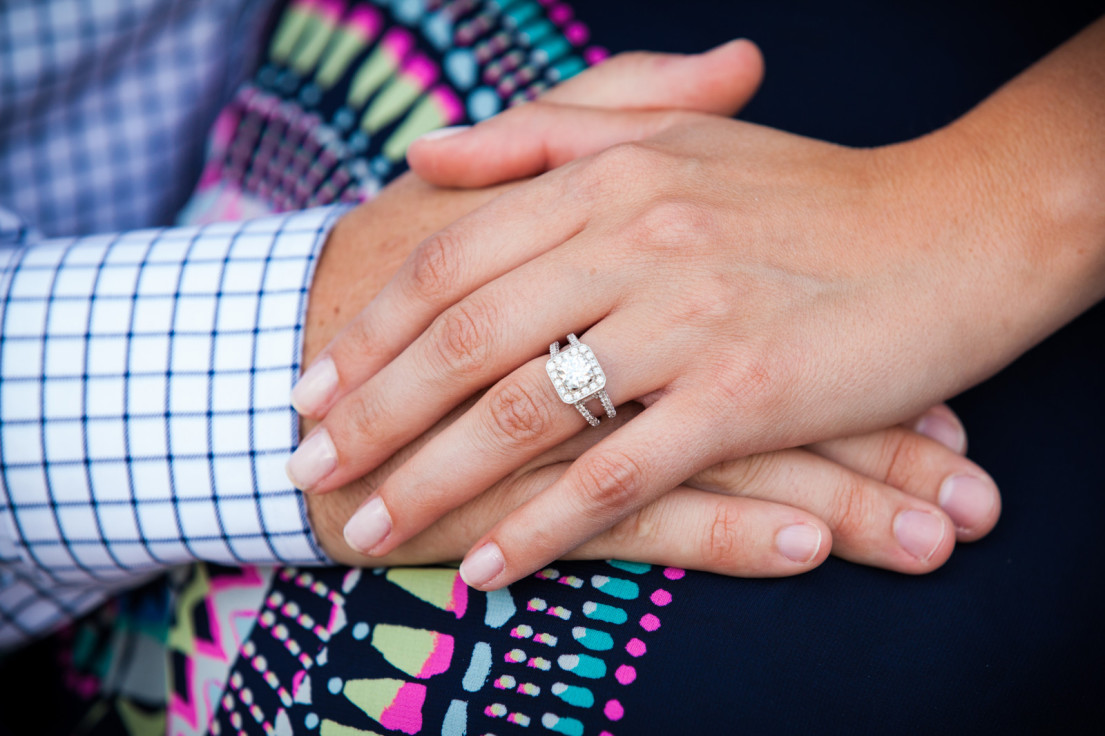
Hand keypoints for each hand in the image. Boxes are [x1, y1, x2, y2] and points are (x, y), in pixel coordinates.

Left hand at [296, 45, 1034, 586]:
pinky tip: (489, 564)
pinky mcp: (748, 395)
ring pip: (528, 409)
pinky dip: (546, 525)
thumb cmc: (808, 190)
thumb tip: (431, 153)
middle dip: (374, 411)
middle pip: (465, 337)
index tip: (311, 382)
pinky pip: (620, 472)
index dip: (372, 326)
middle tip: (306, 465)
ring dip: (435, 479)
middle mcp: (636, 240)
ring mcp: (690, 319)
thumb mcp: (672, 135)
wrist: (955, 226)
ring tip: (368, 531)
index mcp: (608, 177)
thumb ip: (547, 133)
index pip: (452, 257)